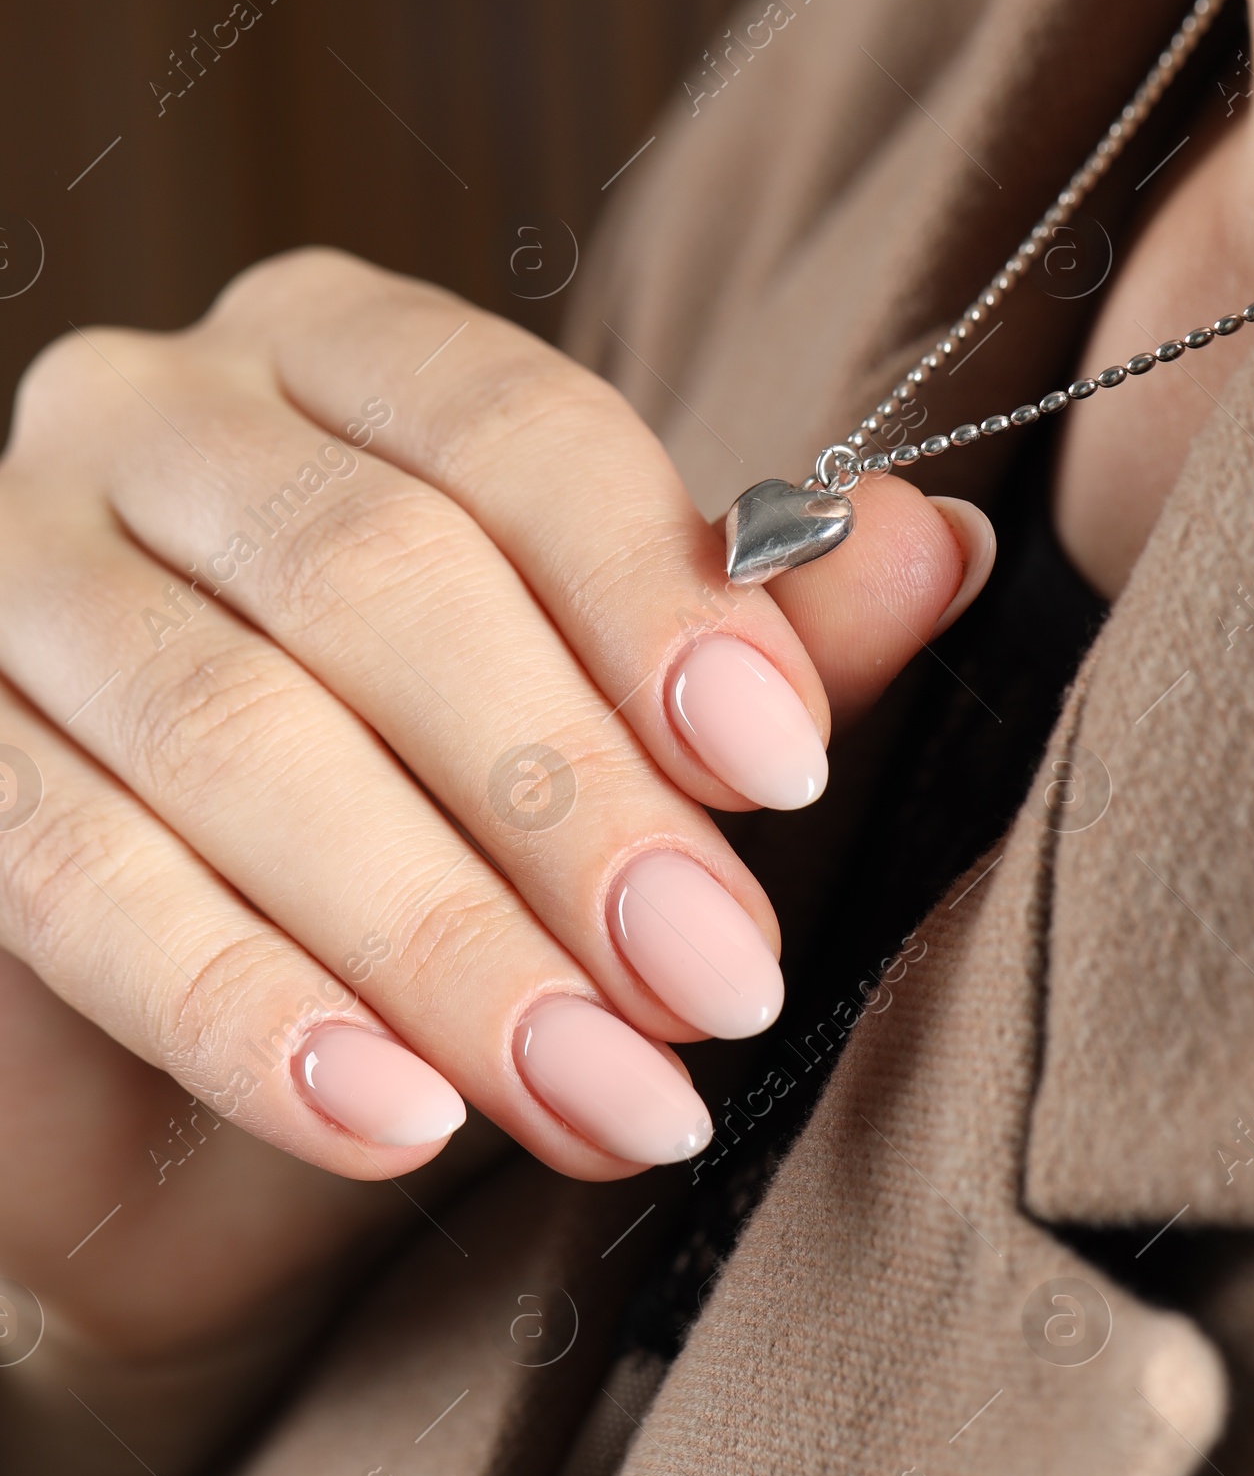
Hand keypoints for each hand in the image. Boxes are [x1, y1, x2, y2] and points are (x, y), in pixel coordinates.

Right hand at [0, 250, 986, 1356]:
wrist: (187, 1084)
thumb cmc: (430, 863)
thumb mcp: (610, 749)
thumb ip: (747, 642)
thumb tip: (939, 544)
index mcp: (342, 359)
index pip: (511, 432)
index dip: (654, 599)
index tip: (782, 771)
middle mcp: (156, 417)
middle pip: (375, 574)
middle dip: (564, 798)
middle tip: (711, 982)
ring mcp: (5, 567)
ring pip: (229, 730)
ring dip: (434, 931)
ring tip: (598, 1093)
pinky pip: (70, 866)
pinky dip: (242, 1004)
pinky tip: (389, 1116)